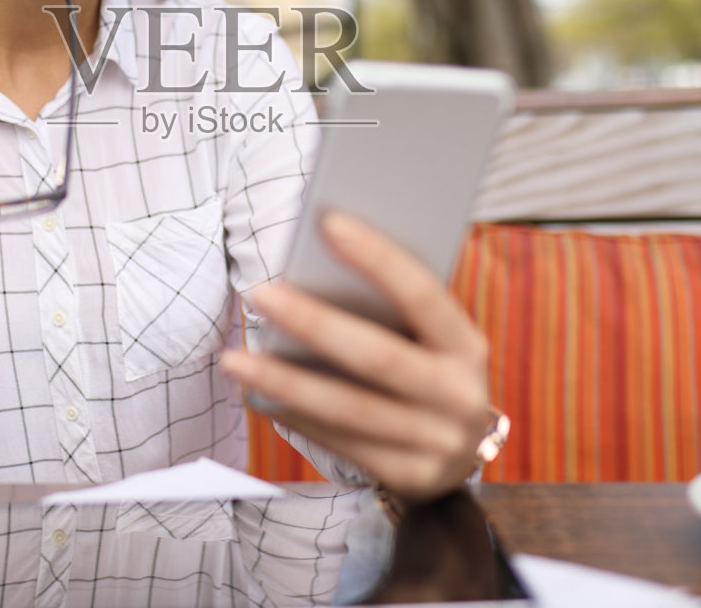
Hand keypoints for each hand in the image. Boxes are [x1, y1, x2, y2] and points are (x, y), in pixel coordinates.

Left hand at [218, 212, 491, 500]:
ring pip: (348, 408)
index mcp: (466, 345)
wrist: (458, 455)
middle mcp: (460, 395)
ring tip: (234, 360)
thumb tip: (317, 266)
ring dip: (284, 382)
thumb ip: (392, 311)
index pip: (423, 294)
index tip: (329, 222)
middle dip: (314, 322)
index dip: (378, 257)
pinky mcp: (412, 479)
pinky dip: (295, 417)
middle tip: (260, 292)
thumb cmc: (424, 370)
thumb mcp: (427, 340)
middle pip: (377, 356)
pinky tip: (259, 396)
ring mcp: (439, 443)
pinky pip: (341, 444)